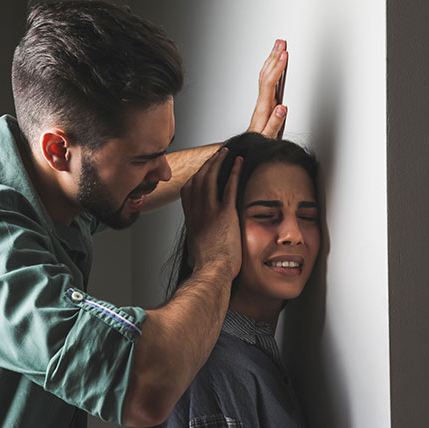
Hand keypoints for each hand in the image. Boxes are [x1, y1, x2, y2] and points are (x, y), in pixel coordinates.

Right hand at [180, 148, 242, 279]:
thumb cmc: (206, 268)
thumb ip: (195, 250)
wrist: (211, 272)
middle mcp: (197, 212)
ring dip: (219, 162)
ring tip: (226, 153)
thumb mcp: (195, 255)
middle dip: (208, 164)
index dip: (196, 177)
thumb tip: (193, 258)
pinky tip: (239, 163)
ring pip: (210, 178)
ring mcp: (210, 212)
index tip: (204, 170)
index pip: (188, 190)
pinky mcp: (225, 214)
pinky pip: (229, 187)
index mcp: (191, 220)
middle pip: (198, 179)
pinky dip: (234, 172)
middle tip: (218, 155)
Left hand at [248, 39, 288, 138]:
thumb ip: (274, 123)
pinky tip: (275, 62)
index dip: (277, 68)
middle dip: (274, 57)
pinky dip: (272, 68)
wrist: (251, 145)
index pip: (269, 83)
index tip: (284, 55)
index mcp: (264, 108)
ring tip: (278, 46)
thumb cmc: (260, 142)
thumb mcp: (268, 137)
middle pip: (266, 75)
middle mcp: (262, 101)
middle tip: (280, 43)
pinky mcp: (266, 101)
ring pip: (265, 75)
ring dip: (271, 59)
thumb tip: (281, 108)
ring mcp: (263, 100)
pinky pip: (267, 80)